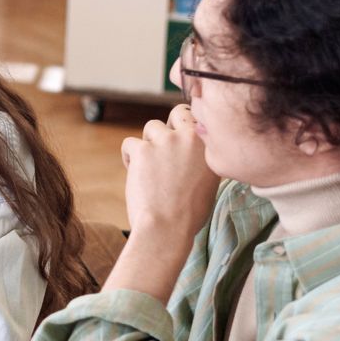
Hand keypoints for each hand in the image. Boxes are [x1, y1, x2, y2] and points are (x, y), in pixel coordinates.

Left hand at [120, 103, 218, 261]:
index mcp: (210, 147)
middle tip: (163, 150)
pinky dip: (129, 157)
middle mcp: (191, 138)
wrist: (168, 227)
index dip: (187, 125)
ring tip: (149, 169)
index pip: (199, 118)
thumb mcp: (209, 183)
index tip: (180, 139)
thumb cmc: (188, 214)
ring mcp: (166, 141)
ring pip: (151, 127)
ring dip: (148, 144)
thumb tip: (191, 153)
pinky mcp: (142, 149)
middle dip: (170, 127)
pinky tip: (135, 174)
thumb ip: (202, 160)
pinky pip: (130, 143)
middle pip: (177, 113)